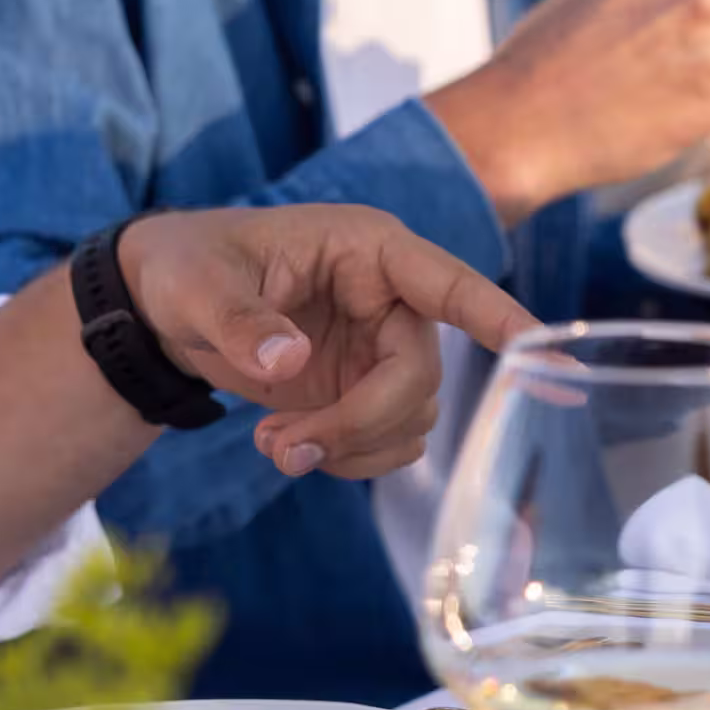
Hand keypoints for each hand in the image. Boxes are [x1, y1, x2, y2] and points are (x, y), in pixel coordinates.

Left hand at [119, 203, 534, 481]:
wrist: (160, 309)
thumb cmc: (187, 269)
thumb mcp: (199, 287)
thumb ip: (242, 322)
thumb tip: (288, 361)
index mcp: (369, 251)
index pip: (451, 284)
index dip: (500, 319)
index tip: (549, 358)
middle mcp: (390, 299)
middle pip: (421, 375)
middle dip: (360, 422)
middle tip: (282, 447)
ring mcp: (380, 348)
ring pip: (412, 415)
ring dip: (350, 447)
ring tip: (273, 445)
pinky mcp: (362, 389)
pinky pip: (388, 439)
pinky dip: (346, 458)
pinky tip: (287, 446)